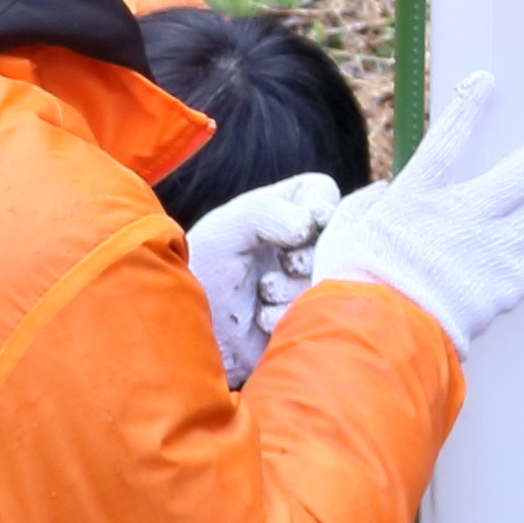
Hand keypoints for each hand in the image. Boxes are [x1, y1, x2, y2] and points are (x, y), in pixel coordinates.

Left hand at [183, 169, 341, 386]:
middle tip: (286, 263)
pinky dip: (288, 313)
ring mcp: (303, 280)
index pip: (321, 191)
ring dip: (293, 286)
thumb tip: (308, 226)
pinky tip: (262, 319)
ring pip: (327, 277)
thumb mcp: (226, 228)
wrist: (189, 331)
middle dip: (306, 254)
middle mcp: (297, 243)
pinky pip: (316, 311)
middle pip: (335, 237)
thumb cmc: (203, 271)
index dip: (320, 205)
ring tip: (263, 292)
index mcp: (280, 210)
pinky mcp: (302, 315)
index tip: (303, 226)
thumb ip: (267, 212)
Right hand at [305, 69, 523, 357]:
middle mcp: (463, 216)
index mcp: (418, 199)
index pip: (446, 141)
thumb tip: (381, 194)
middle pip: (521, 172)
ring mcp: (491, 251)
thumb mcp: (342, 235)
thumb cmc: (350, 287)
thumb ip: (365, 207)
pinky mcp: (507, 288)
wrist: (379, 336)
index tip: (487, 80)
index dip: (468, 109)